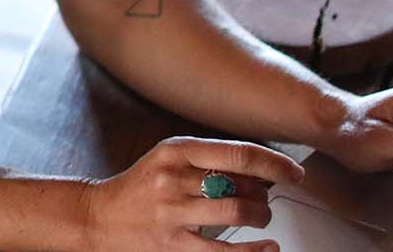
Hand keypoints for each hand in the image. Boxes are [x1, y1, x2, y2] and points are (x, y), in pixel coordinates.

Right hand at [78, 136, 305, 251]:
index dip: (275, 164)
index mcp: (176, 150)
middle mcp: (174, 178)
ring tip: (260, 219)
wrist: (97, 216)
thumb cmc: (139, 187)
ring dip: (260, 217)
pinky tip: (266, 247)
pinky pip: (223, 250)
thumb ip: (207, 160)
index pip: (239, 153)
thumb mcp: (168, 159)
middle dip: (264, 194)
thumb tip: (260, 169)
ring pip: (237, 212)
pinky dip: (252, 251)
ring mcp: (172, 212)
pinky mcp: (171, 244)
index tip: (294, 172)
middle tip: (264, 198)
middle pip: (242, 184)